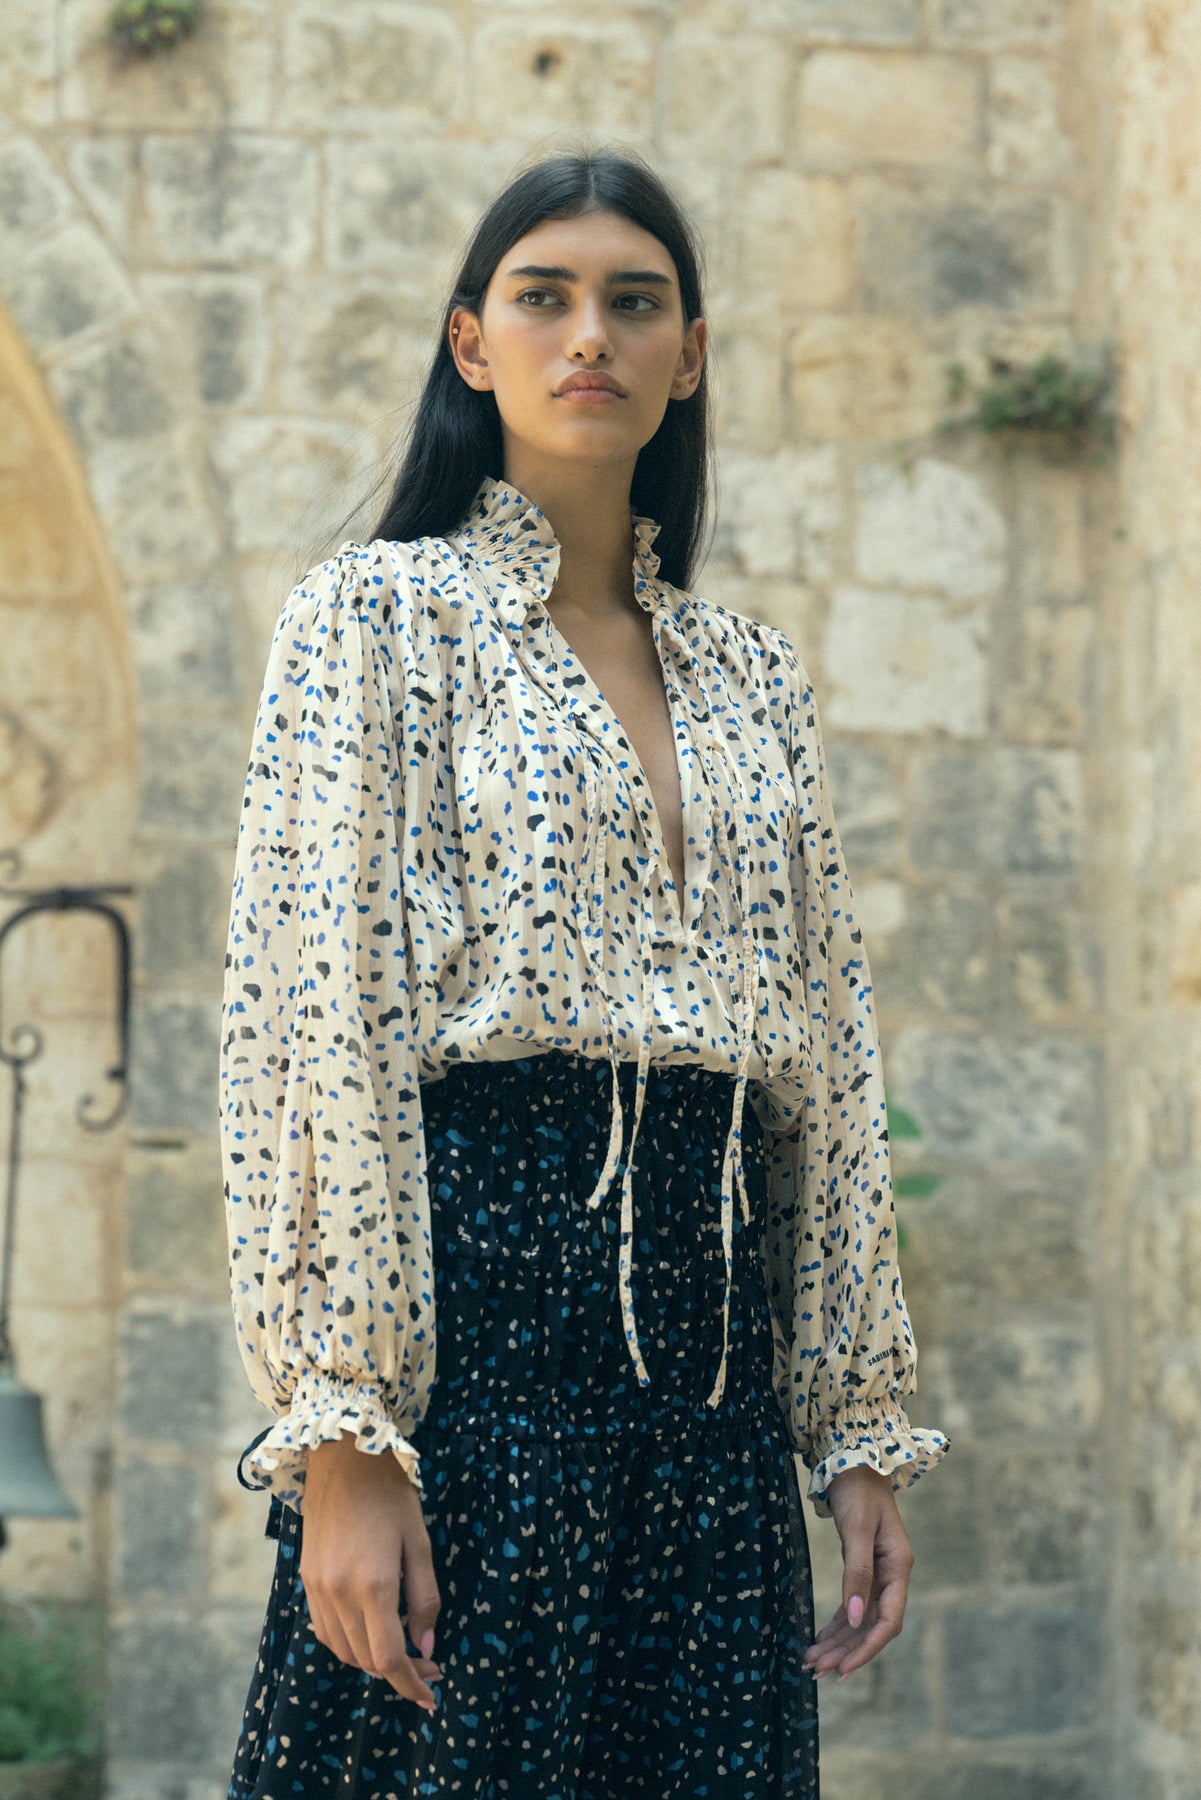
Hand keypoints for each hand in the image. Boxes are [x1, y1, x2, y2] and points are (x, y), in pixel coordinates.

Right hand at [300, 1432, 442, 1710]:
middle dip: (398, 1673)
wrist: (343, 1457)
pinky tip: (368, 1631)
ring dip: (371, 1660)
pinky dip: (347, 1642)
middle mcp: (338, 1593)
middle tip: (428, 1665)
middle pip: (365, 1661)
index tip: (430, 1694)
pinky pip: (324, 1630)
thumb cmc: (390, 1494)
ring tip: (400, 1649)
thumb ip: (424, 1599)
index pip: (388, 1659)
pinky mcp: (306, 1579)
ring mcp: (317, 1588)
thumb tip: (426, 1647)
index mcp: (372, 1585)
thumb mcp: (420, 1542)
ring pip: (342, 1650)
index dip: (410, 1683)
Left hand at [803, 1465, 913, 1681]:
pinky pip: (851, 1605)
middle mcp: (891, 1576)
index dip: (866, 1648)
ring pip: (858, 1619)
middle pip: (870, 1625)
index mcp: (898, 1568)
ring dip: (837, 1641)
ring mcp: (878, 1574)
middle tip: (815, 1671)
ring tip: (811, 1662)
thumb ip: (857, 1572)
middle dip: (845, 1650)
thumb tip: (853, 1617)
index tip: (842, 1668)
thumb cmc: (858, 1491)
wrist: (855, 1461)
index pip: (888, 1622)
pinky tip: (820, 1638)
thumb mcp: (857, 1530)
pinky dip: (836, 1623)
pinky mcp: (863, 1569)